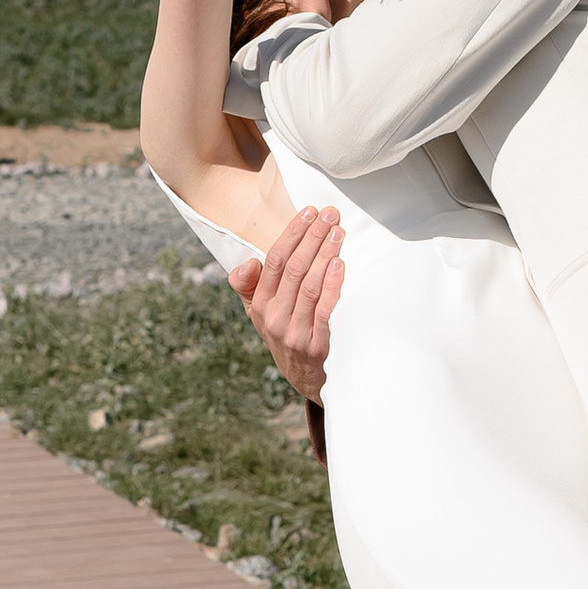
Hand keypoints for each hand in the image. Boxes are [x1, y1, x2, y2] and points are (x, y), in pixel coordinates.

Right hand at [234, 203, 342, 401]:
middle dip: (313, 236)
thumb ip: (247, 284)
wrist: (303, 377)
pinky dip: (333, 285)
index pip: (275, 261)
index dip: (292, 233)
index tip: (309, 212)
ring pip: (310, 285)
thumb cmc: (284, 331)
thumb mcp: (258, 311)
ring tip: (339, 232)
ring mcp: (294, 333)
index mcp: (259, 304)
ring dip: (326, 254)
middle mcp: (273, 317)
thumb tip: (249, 263)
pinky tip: (340, 264)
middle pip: (295, 268)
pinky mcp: (316, 346)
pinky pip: (325, 310)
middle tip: (331, 214)